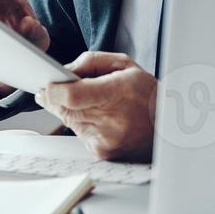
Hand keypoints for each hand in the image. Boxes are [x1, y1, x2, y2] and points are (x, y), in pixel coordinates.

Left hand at [39, 52, 156, 162]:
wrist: (167, 127)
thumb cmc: (147, 95)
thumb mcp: (125, 65)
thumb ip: (92, 61)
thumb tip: (65, 71)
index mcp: (117, 93)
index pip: (72, 96)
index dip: (53, 91)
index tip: (47, 85)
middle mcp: (111, 120)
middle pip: (65, 109)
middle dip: (56, 98)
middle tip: (59, 89)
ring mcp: (105, 139)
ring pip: (69, 121)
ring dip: (71, 111)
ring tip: (93, 103)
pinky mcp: (102, 152)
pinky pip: (78, 134)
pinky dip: (82, 124)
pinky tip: (100, 118)